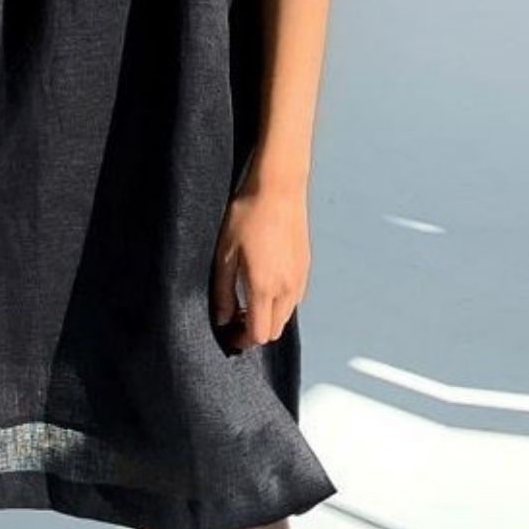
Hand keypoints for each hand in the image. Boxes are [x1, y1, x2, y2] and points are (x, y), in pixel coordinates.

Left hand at [209, 177, 309, 353]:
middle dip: (255, 331)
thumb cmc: (248, 216)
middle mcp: (286, 289)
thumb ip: (223, 291)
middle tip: (235, 315)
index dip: (242, 340)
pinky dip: (280, 302)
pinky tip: (265, 282)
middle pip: (275, 330)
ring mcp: (299, 278)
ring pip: (286, 315)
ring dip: (269, 317)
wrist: (279, 188)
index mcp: (264, 287)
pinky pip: (294, 298)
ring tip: (248, 298)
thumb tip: (222, 318)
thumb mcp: (225, 253)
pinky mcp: (305, 267)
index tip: (228, 331)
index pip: (259, 334)